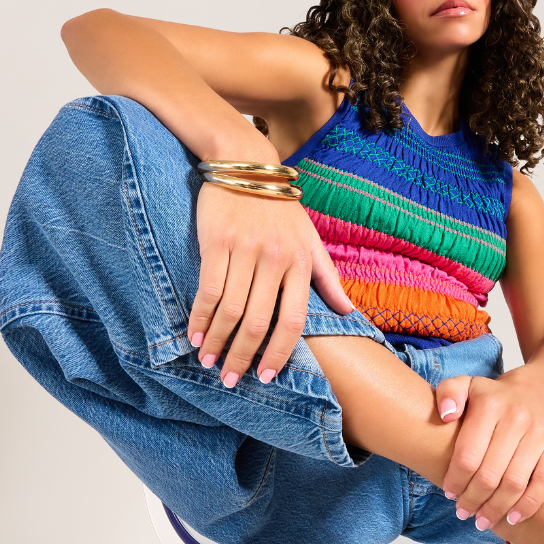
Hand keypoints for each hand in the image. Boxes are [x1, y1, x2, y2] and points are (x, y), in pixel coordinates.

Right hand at [188, 131, 352, 384]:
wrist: (246, 164)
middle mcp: (275, 260)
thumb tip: (347, 313)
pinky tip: (195, 336)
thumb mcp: (311, 239)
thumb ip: (328, 278)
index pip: (293, 321)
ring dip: (217, 342)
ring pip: (231, 310)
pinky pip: (209, 289)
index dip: (280, 353)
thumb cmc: (281, 208)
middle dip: (243, 357)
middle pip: (259, 323)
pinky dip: (200, 317)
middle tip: (230, 380)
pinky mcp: (216, 242)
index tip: (267, 376)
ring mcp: (245, 251)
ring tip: (209, 363)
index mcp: (301, 264)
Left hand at [437, 372, 543, 528]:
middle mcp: (516, 417)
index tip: (450, 494)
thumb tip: (447, 415)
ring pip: (515, 483)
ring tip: (482, 521)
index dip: (456, 481)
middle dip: (473, 500)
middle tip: (463, 512)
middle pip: (490, 474)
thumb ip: (448, 394)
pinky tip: (512, 518)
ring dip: (496, 508)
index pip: (468, 455)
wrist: (529, 393)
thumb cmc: (488, 398)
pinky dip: (528, 505)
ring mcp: (539, 432)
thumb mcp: (463, 386)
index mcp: (489, 404)